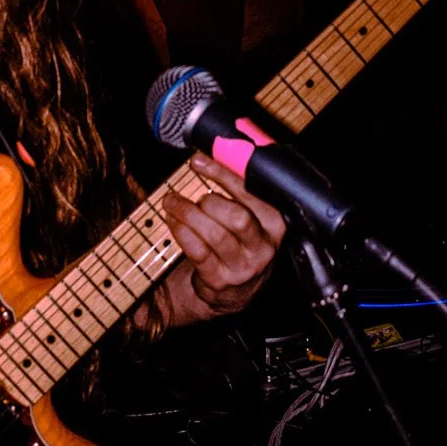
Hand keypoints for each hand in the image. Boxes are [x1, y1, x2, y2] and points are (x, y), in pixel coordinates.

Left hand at [159, 154, 284, 323]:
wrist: (237, 291)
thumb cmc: (241, 242)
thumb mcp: (253, 218)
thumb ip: (240, 190)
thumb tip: (213, 154)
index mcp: (274, 223)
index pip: (250, 192)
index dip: (222, 174)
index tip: (198, 161)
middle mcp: (263, 246)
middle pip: (236, 217)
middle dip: (207, 201)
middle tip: (187, 194)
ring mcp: (242, 266)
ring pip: (214, 234)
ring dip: (187, 214)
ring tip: (172, 202)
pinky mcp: (220, 280)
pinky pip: (197, 251)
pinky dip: (181, 232)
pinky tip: (173, 222)